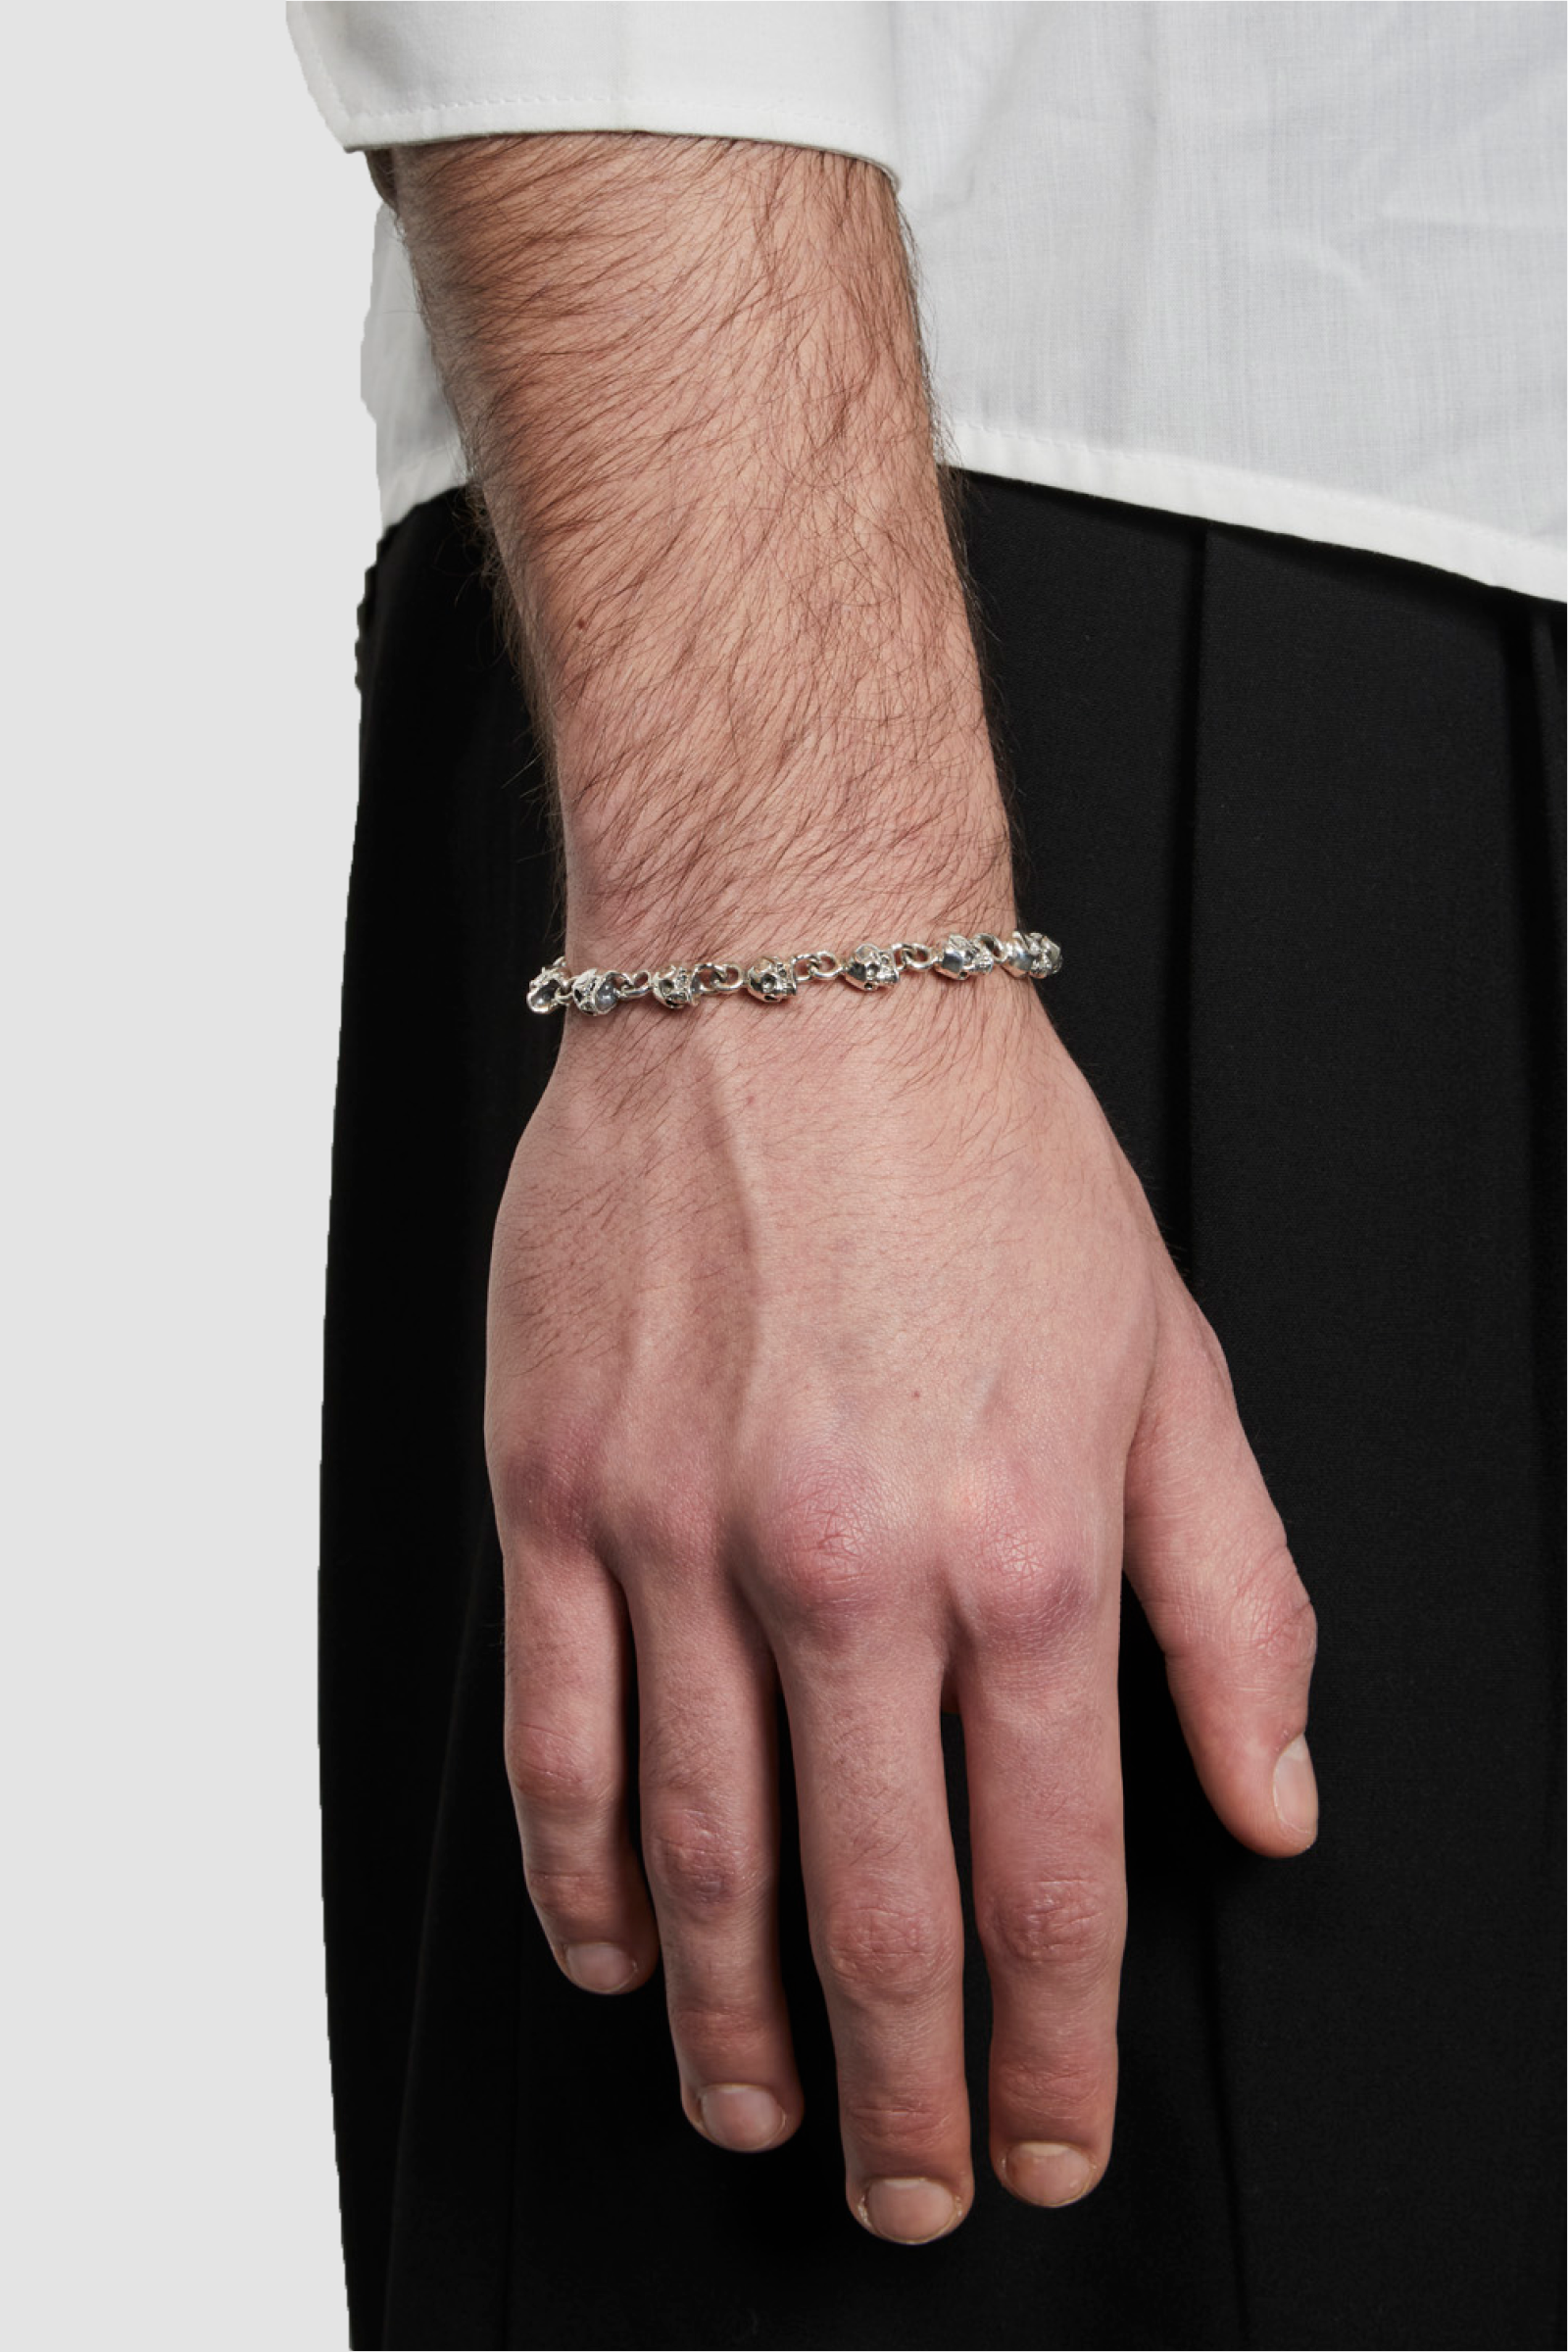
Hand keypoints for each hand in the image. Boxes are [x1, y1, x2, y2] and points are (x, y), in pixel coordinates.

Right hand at [486, 971, 1317, 2244]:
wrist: (791, 989)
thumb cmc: (984, 1164)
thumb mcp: (1170, 1371)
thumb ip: (1238, 1604)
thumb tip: (1272, 1798)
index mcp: (1024, 1551)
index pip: (1051, 1879)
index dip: (1057, 2048)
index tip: (1051, 2139)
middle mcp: (848, 1573)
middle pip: (872, 1915)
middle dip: (904, 2094)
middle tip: (914, 2189)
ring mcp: (680, 1540)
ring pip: (702, 1861)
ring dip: (736, 2027)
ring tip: (760, 2115)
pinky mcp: (557, 1495)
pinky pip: (556, 1741)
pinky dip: (585, 1881)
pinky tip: (621, 1952)